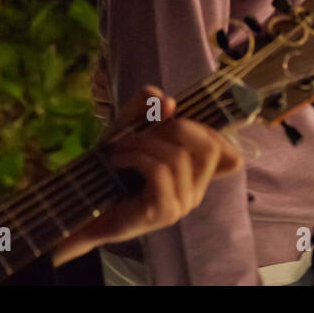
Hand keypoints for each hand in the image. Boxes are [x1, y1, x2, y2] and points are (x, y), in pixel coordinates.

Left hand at [50, 85, 241, 265]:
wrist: (84, 207)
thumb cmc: (110, 169)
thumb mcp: (127, 129)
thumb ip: (145, 108)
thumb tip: (168, 100)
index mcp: (194, 175)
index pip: (229, 154)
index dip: (209, 129)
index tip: (173, 118)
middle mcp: (195, 191)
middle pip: (209, 147)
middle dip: (176, 127)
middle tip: (144, 129)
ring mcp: (182, 204)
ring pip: (178, 157)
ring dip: (144, 142)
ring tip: (120, 147)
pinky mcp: (164, 212)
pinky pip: (160, 171)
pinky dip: (136, 156)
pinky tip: (118, 159)